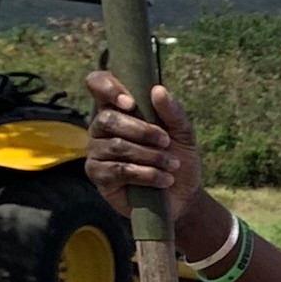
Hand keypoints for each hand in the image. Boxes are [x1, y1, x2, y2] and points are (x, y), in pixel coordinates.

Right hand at [82, 68, 208, 227]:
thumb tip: (158, 90)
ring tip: (172, 165)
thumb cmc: (179, 159)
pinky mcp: (99, 175)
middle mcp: (102, 127)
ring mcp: (97, 151)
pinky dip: (145, 174)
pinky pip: (118, 170)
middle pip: (107, 118)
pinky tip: (163, 180)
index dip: (108, 87)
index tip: (131, 102)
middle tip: (166, 142)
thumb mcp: (184, 135)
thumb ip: (173, 113)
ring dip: (150, 155)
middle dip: (142, 131)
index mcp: (119, 109)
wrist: (183, 197)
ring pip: (115, 146)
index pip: (98, 84)